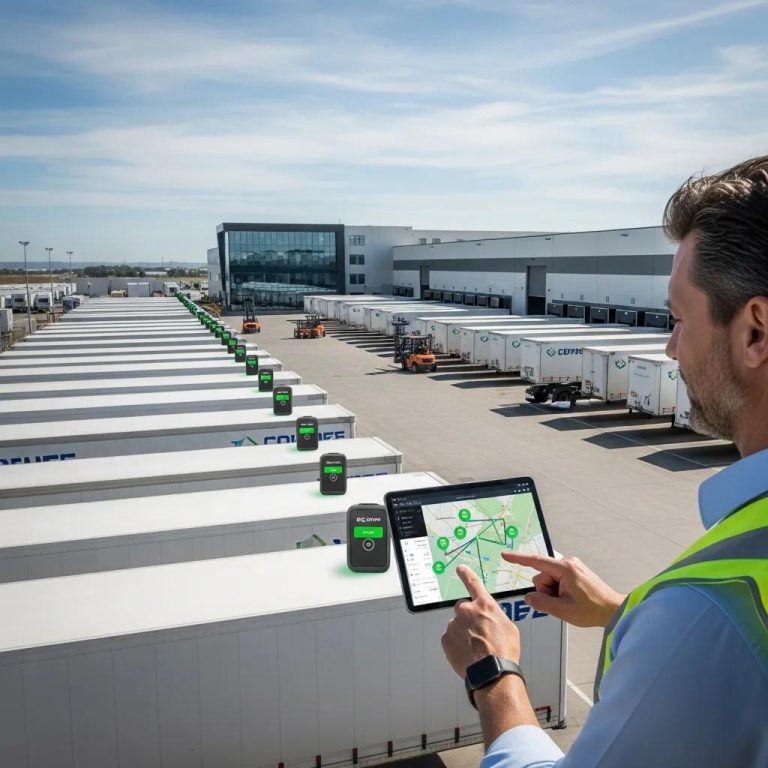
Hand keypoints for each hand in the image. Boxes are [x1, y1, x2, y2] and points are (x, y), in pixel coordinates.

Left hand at [441, 565, 521, 678]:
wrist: (493, 673)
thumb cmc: (504, 652)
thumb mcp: (508, 627)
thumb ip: (495, 615)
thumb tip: (489, 617)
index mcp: (484, 604)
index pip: (472, 582)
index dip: (466, 574)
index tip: (460, 568)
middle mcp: (466, 610)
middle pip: (463, 608)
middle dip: (468, 617)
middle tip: (478, 633)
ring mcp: (454, 624)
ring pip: (457, 625)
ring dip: (463, 632)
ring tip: (475, 648)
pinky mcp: (446, 639)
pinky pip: (450, 638)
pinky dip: (457, 644)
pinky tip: (468, 653)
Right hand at [502, 552, 625, 627]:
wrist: (614, 609)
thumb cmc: (593, 609)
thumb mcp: (564, 610)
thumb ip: (542, 603)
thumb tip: (529, 597)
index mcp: (565, 568)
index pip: (536, 562)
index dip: (518, 559)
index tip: (505, 555)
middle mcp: (568, 563)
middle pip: (542, 577)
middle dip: (546, 591)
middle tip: (562, 603)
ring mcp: (572, 566)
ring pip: (549, 580)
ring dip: (553, 593)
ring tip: (569, 602)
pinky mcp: (574, 572)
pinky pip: (557, 580)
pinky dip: (559, 591)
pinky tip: (571, 599)